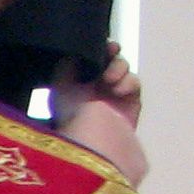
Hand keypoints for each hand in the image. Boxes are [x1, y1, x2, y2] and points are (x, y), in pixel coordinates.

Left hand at [53, 47, 145, 186]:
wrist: (96, 148)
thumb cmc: (72, 119)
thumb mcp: (60, 90)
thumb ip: (66, 68)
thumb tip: (73, 51)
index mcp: (73, 87)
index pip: (87, 62)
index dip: (95, 51)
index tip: (99, 44)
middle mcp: (93, 92)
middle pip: (107, 62)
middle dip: (110, 54)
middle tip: (111, 50)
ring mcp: (113, 99)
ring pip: (122, 70)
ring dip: (119, 67)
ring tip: (111, 79)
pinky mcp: (131, 106)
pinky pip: (134, 85)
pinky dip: (129, 82)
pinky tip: (119, 88)